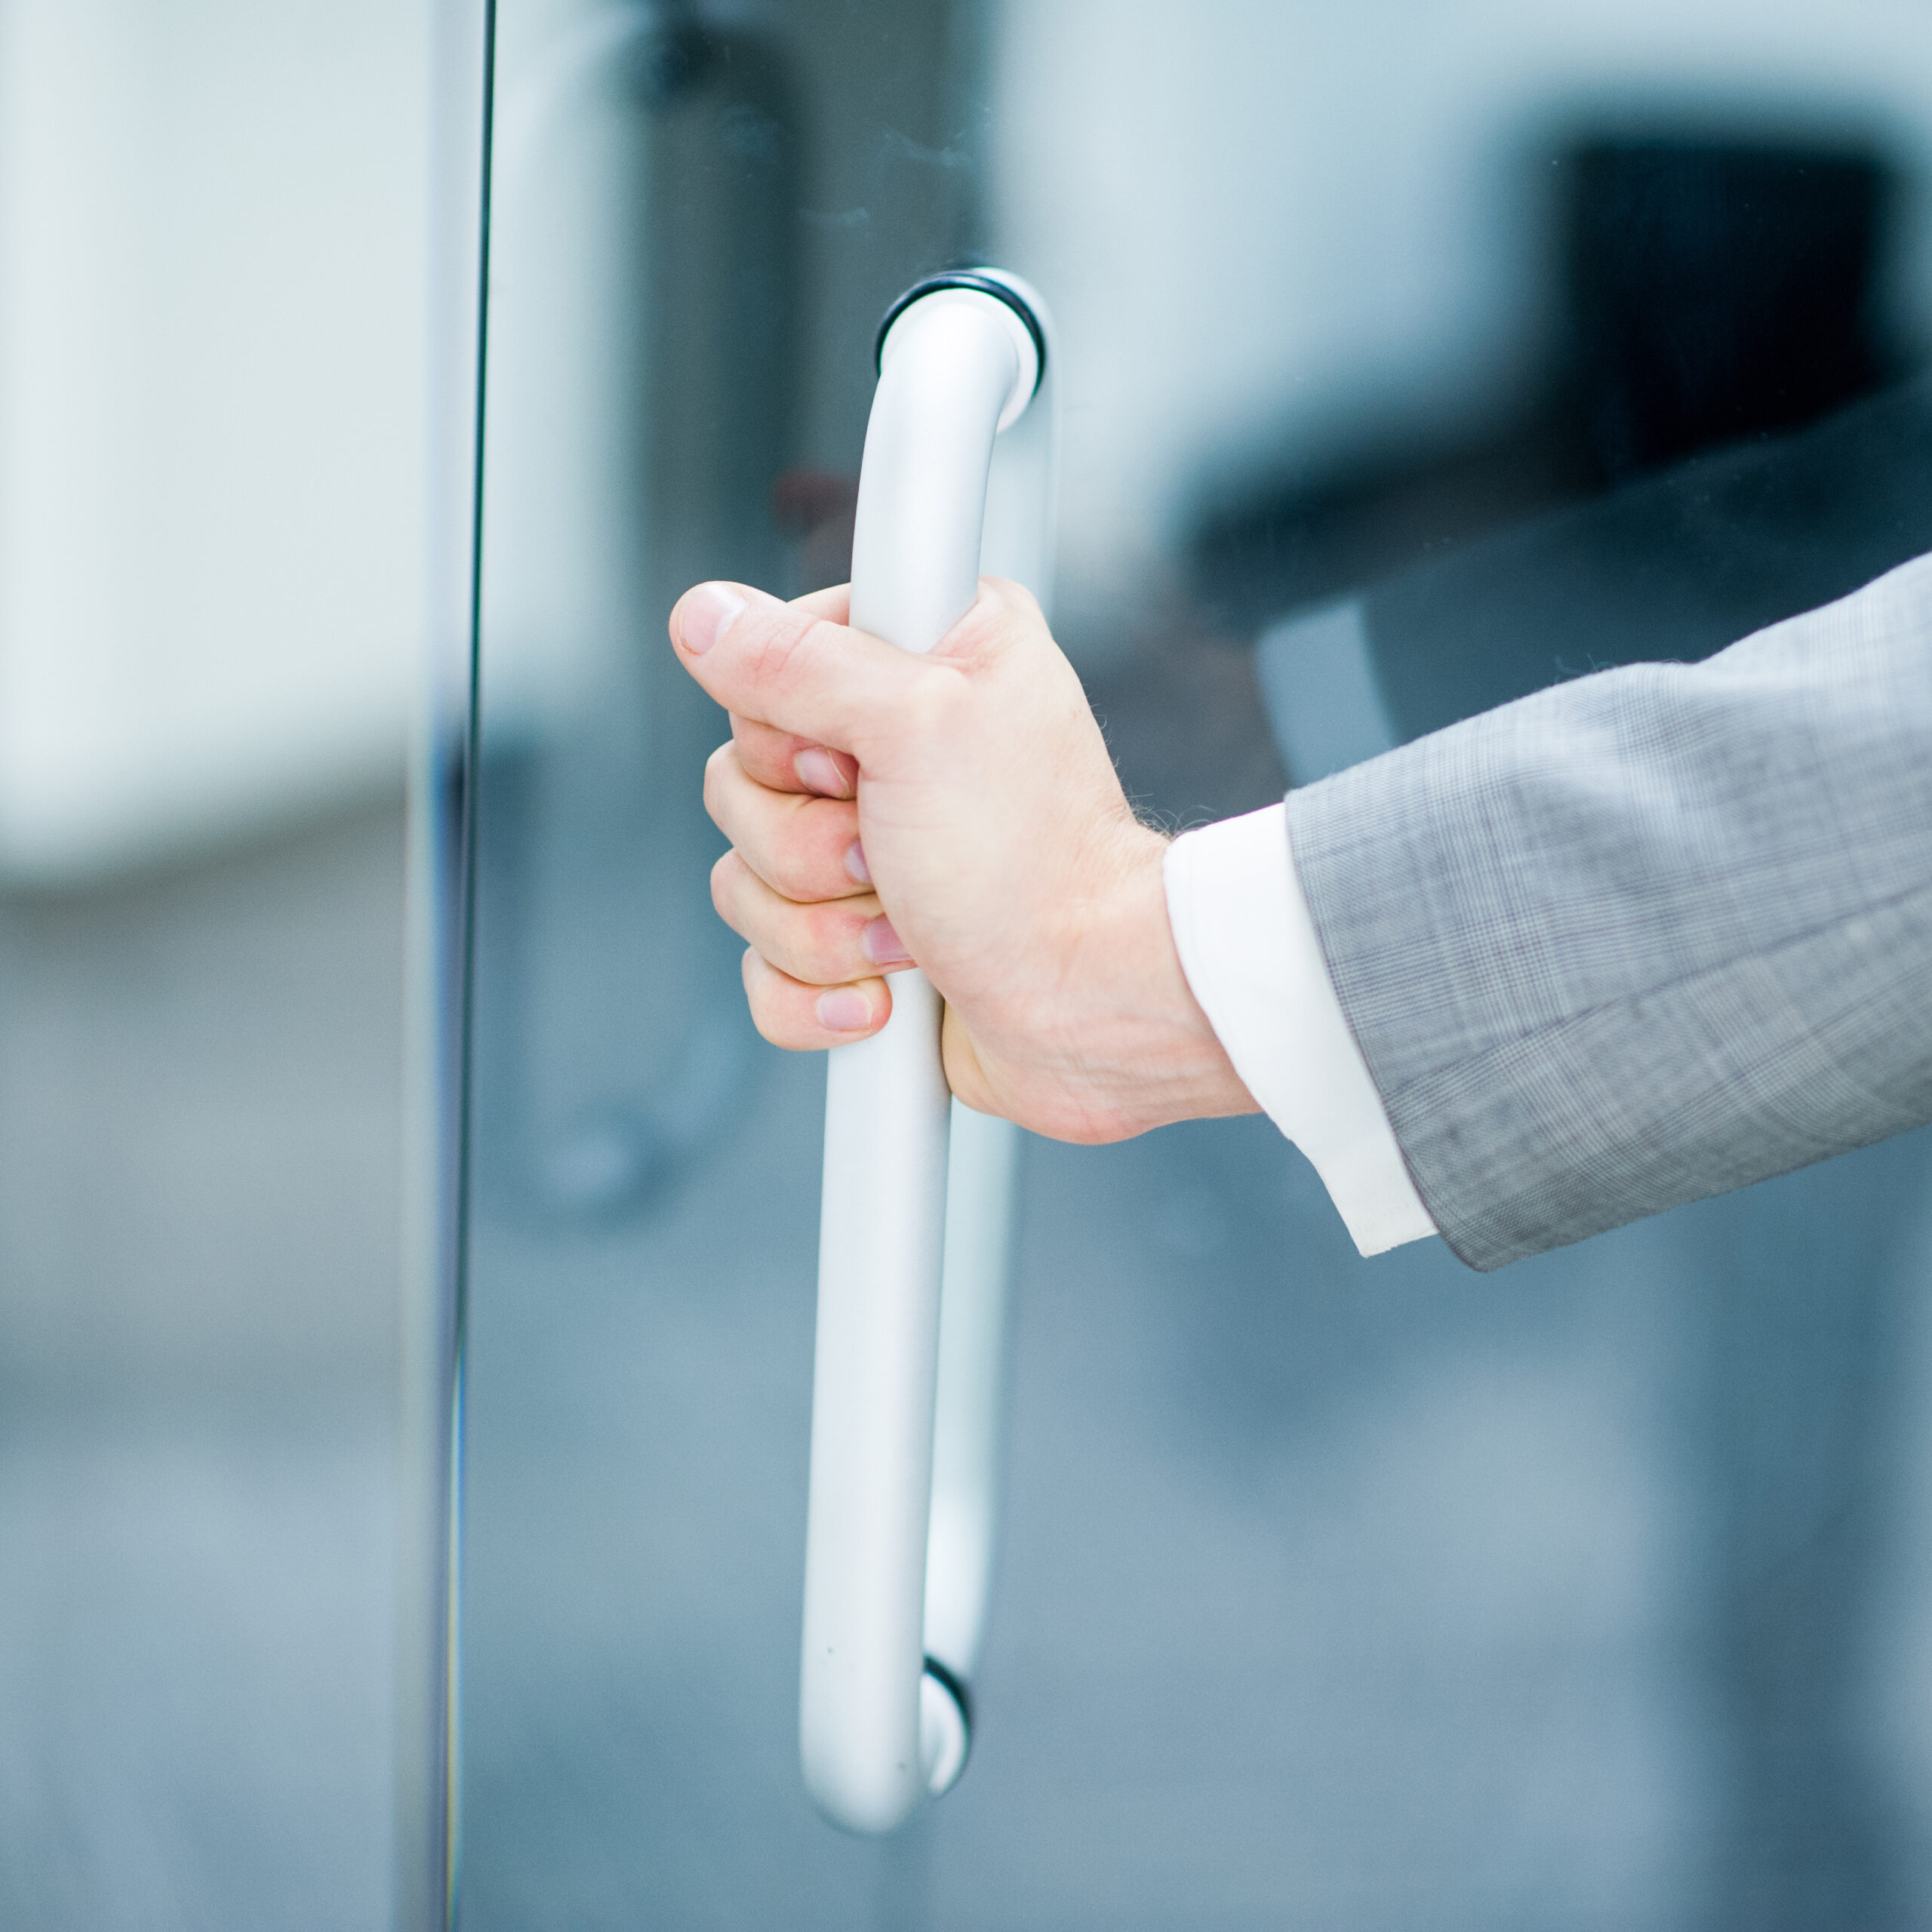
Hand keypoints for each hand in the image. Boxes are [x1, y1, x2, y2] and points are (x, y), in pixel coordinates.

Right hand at [669, 575, 1256, 1142]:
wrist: (1089, 1006)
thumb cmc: (1033, 866)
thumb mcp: (916, 723)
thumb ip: (797, 661)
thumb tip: (703, 617)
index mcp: (928, 655)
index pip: (771, 662)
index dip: (789, 731)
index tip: (858, 763)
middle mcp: (899, 744)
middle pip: (740, 781)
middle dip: (806, 848)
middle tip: (892, 856)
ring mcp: (874, 850)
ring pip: (744, 879)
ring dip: (819, 927)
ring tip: (909, 934)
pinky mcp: (857, 942)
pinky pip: (763, 966)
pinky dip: (815, 994)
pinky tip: (887, 995)